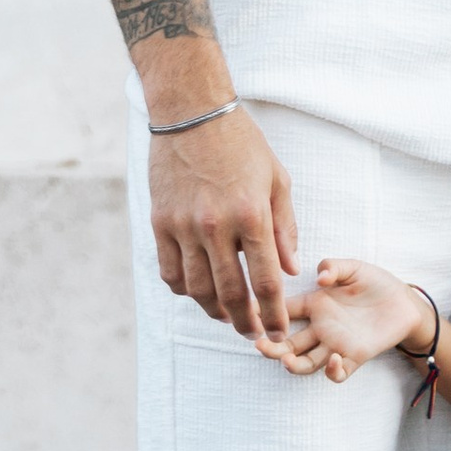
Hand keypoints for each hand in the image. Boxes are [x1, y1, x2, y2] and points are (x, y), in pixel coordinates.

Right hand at [150, 106, 299, 342]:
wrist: (192, 113)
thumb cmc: (242, 144)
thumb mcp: (277, 180)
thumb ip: (285, 228)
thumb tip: (290, 269)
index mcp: (250, 215)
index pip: (265, 281)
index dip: (273, 314)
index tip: (279, 333)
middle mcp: (215, 225)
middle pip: (230, 293)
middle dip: (245, 322)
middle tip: (255, 336)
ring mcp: (183, 226)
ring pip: (196, 289)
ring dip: (214, 311)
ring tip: (227, 317)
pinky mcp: (159, 222)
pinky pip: (169, 271)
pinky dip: (184, 289)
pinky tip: (198, 292)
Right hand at [261, 256, 428, 386]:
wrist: (405, 302)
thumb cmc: (376, 283)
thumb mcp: (354, 268)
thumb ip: (334, 267)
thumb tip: (319, 277)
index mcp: (315, 304)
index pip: (283, 309)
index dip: (264, 311)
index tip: (245, 312)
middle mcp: (320, 327)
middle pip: (287, 342)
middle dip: (271, 346)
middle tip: (261, 345)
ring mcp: (336, 344)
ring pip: (306, 362)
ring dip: (293, 364)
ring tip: (287, 360)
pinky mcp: (355, 356)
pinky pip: (338, 372)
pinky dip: (332, 371)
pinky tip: (333, 360)